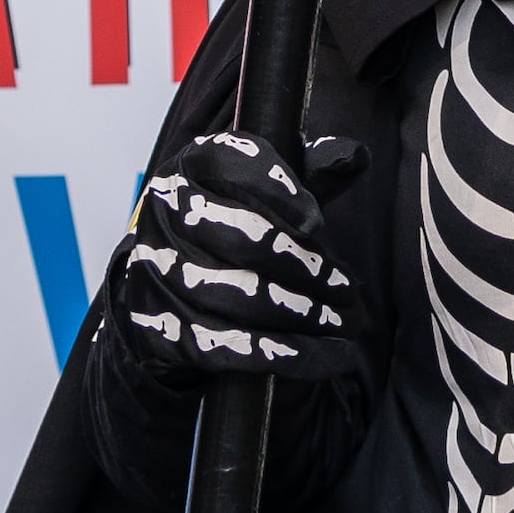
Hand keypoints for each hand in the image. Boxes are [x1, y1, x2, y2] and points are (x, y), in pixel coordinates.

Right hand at [113, 133, 369, 387]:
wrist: (164, 280)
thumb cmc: (230, 221)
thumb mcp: (264, 186)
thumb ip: (309, 171)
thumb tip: (354, 156)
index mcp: (195, 165)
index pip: (241, 169)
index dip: (287, 197)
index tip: (319, 226)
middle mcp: (169, 213)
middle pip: (244, 240)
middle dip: (305, 267)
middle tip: (348, 289)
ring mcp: (159, 271)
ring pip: (240, 296)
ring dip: (302, 314)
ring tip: (343, 323)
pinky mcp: (162, 327)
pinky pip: (228, 344)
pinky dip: (281, 352)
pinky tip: (321, 356)